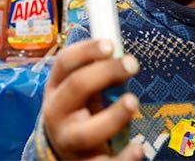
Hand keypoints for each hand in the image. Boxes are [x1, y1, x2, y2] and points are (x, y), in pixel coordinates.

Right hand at [42, 38, 142, 159]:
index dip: (87, 51)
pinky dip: (123, 158)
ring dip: (112, 116)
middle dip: (104, 72)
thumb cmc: (80, 111)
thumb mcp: (82, 91)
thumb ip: (99, 74)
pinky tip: (138, 148)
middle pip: (75, 88)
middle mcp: (57, 113)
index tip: (111, 44)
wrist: (65, 151)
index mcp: (56, 87)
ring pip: (85, 132)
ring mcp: (68, 141)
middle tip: (132, 64)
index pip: (65, 62)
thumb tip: (125, 59)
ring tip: (133, 102)